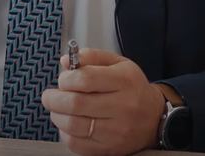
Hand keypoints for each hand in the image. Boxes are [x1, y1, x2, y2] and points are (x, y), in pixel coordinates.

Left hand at [41, 49, 165, 155]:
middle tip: (49, 96)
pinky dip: (65, 134)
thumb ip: (90, 57)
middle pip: (76, 104)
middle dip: (54, 99)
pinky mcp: (110, 149)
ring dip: (57, 116)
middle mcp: (123, 107)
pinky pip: (77, 144)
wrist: (155, 118)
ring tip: (57, 109)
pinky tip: (68, 124)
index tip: (63, 79)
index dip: (66, 79)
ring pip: (74, 125)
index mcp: (124, 81)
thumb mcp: (117, 63)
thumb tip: (65, 61)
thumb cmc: (131, 87)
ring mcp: (117, 131)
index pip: (85, 79)